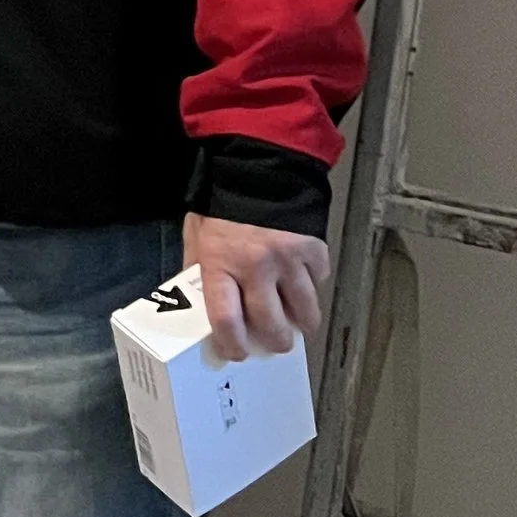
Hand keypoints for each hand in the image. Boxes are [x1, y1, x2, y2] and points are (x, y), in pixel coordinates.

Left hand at [185, 213, 328, 362]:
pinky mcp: (313, 248)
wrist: (258, 164)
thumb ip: (199, 267)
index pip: (226, 320)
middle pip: (271, 324)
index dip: (233, 345)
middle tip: (276, 342)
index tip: (238, 352)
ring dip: (302, 323)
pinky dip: (313, 286)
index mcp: (220, 264)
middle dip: (275, 342)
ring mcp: (288, 259)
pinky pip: (318, 281)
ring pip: (304, 311)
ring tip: (298, 324)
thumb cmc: (222, 201)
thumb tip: (200, 302)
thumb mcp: (197, 234)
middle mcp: (256, 267)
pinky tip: (304, 282)